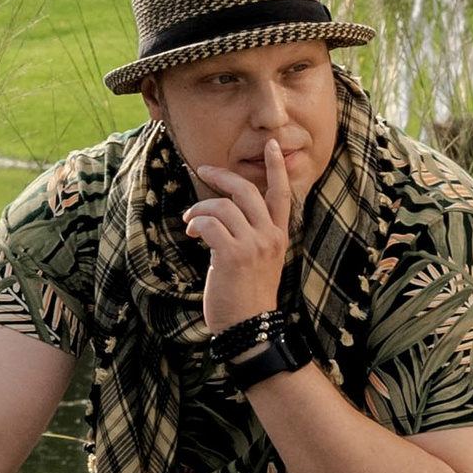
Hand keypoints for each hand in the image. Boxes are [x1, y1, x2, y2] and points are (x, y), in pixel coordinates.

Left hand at [185, 139, 291, 335]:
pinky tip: (192, 233)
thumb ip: (251, 235)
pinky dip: (196, 223)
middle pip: (246, 190)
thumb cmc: (248, 295)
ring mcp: (254, 245)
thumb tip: (225, 212)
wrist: (250, 327)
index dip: (276, 168)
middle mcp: (270, 237)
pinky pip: (209, 224)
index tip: (273, 145)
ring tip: (191, 222)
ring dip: (200, 209)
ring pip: (223, 206)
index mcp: (278, 236)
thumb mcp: (259, 260)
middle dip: (222, 176)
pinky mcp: (233, 255)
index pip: (281, 195)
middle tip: (203, 171)